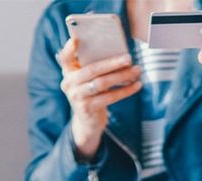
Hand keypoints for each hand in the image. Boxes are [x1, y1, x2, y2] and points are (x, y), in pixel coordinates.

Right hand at [57, 39, 142, 160]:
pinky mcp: (87, 109)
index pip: (65, 58)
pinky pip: (110, 97)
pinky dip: (125, 90)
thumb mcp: (88, 79)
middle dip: (112, 63)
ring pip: (102, 83)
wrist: (87, 121)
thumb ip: (94, 66)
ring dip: (122, 76)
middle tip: (129, 58)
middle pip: (91, 69)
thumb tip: (119, 55)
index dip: (69, 49)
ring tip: (137, 71)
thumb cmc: (91, 92)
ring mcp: (77, 97)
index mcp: (68, 71)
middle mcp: (69, 83)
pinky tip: (137, 85)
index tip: (76, 40)